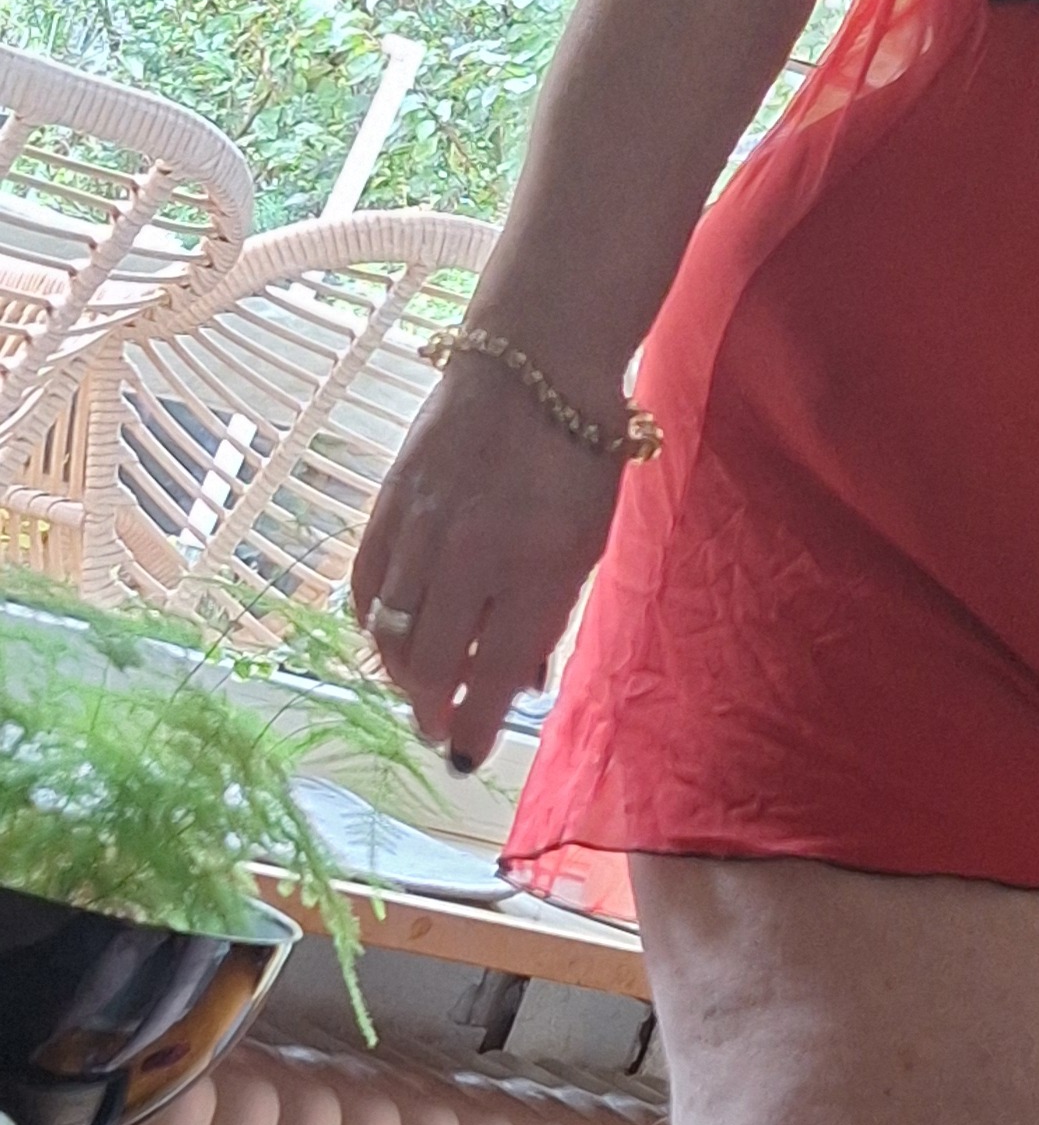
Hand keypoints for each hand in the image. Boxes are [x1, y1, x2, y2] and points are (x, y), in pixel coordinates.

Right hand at [352, 352, 625, 772]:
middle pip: (429, 663)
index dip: (475, 727)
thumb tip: (520, 680)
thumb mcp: (587, 542)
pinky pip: (365, 580)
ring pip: (390, 629)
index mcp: (533, 571)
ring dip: (398, 673)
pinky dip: (370, 619)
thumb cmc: (578, 457)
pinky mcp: (389, 501)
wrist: (533, 365)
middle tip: (437, 730)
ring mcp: (422, 529)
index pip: (491, 674)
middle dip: (430, 710)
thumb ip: (551, 613)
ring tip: (414, 692)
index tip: (466, 760)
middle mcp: (471, 558)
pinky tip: (383, 633)